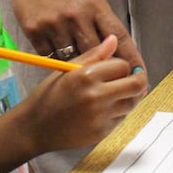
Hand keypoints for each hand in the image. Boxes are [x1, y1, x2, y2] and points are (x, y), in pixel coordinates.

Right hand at [3, 0, 145, 75]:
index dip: (131, 57)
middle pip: (96, 53)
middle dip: (105, 67)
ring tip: (80, 72)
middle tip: (108, 79)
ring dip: (78, 66)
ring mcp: (54, 24)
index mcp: (94, 3)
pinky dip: (56, 61)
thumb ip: (101, 16)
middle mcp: (76, 15)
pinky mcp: (34, 31)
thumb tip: (115, 46)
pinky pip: (50, 57)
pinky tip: (59, 59)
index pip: (119, 35)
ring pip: (72, 60)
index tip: (140, 74)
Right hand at [25, 35, 147, 153]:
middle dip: (137, 79)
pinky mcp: (101, 133)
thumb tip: (113, 40)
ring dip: (130, 95)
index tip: (118, 66)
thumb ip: (94, 54)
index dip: (122, 64)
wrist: (35, 127)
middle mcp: (97, 96)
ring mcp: (100, 117)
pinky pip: (121, 118)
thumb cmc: (49, 94)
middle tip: (134, 77)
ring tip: (119, 91)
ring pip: (131, 102)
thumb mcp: (68, 67)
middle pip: (135, 85)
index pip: (123, 65)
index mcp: (87, 75)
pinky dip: (119, 111)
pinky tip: (107, 106)